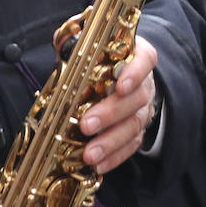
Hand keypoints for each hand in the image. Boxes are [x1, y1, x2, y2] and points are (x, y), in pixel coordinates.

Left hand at [79, 36, 157, 173]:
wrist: (116, 72)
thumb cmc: (99, 57)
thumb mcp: (89, 43)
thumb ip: (76, 41)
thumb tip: (60, 42)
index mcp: (136, 56)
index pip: (145, 60)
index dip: (135, 73)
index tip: (120, 85)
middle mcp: (145, 82)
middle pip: (137, 98)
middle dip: (111, 113)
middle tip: (87, 124)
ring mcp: (143, 108)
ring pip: (134, 126)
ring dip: (111, 141)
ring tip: (89, 154)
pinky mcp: (138, 130)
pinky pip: (131, 145)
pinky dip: (115, 157)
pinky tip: (99, 165)